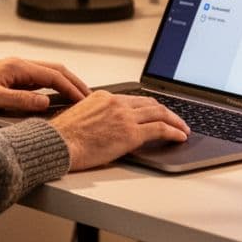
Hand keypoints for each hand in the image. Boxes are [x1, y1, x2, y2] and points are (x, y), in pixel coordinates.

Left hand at [0, 58, 89, 112]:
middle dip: (74, 82)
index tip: (83, 99)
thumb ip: (20, 100)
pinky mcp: (11, 78)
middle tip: (89, 96)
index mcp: (17, 67)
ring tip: (78, 97)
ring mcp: (15, 71)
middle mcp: (18, 65)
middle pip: (55, 70)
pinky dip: (52, 87)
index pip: (53, 75)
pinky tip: (56, 97)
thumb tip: (45, 103)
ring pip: (48, 74)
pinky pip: (38, 81)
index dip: (71, 87)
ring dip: (64, 84)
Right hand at [49, 91, 189, 170]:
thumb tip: (106, 127)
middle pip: (150, 104)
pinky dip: (174, 131)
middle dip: (167, 112)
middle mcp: (116, 103)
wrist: (57, 145)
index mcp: (104, 97)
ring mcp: (124, 116)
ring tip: (183, 129)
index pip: (134, 99)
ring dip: (176, 121)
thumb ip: (97, 117)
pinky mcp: (130, 133)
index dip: (150, 107)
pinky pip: (161, 129)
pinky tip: (180, 137)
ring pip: (160, 113)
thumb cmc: (62, 138)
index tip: (157, 112)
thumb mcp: (79, 118)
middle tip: (176, 120)